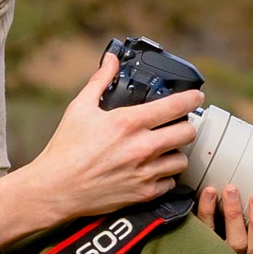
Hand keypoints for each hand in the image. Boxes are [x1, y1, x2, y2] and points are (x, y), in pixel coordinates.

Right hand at [0, 56, 201, 241]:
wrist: (55, 189)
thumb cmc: (65, 149)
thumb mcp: (79, 108)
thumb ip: (100, 81)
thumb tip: (111, 60)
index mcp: (128, 123)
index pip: (175, 106)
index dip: (192, 98)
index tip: (197, 96)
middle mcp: (141, 147)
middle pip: (187, 133)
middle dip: (185, 126)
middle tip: (178, 125)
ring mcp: (145, 172)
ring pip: (182, 160)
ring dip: (175, 153)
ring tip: (164, 150)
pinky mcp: (143, 193)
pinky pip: (170, 182)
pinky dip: (165, 176)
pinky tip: (153, 170)